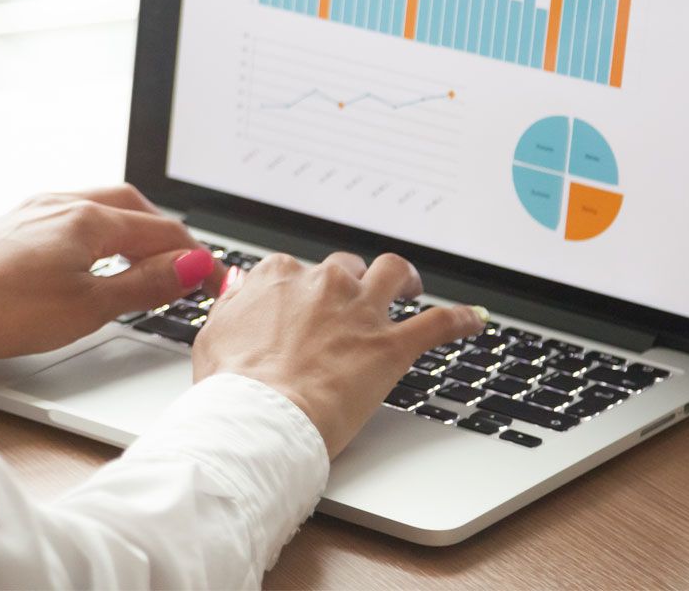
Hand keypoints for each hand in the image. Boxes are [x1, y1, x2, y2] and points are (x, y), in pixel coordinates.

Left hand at [0, 185, 221, 361]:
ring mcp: (36, 208)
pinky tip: (93, 255)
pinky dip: (100, 232)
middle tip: (186, 265)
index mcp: (89, 219)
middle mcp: (63, 202)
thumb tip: (192, 266)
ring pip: (102, 207)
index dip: (195, 258)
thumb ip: (146, 284)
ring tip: (145, 261)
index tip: (215, 281)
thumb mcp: (89, 306)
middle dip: (166, 233)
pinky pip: (74, 215)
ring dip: (133, 229)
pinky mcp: (14, 222)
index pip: (162, 232)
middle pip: (134, 207)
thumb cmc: (1, 309)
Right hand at [193, 251, 486, 458]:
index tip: (303, 304)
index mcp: (278, 277)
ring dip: (404, 278)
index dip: (302, 289)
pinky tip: (474, 319)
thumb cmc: (233, 386)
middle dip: (349, 284)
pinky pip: (437, 323)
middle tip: (350, 308)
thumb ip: (234, 303)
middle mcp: (322, 283)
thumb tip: (242, 285)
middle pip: (345, 268)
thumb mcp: (214, 333)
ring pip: (393, 273)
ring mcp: (360, 312)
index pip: (296, 269)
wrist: (261, 419)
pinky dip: (460, 318)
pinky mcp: (390, 346)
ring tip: (410, 286)